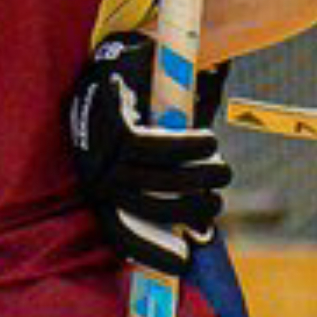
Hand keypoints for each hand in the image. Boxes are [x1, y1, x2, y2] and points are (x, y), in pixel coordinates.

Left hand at [66, 33, 232, 275]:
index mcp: (98, 189)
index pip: (117, 232)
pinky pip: (155, 145)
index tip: (185, 264)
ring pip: (155, 176)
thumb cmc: (143, 112)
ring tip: (222, 169)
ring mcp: (100, 147)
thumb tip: (201, 237)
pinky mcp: (113, 119)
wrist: (127, 52)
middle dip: (190, 210)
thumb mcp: (150, 158)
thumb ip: (171, 190)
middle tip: (219, 200)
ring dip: (197, 177)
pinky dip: (187, 147)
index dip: (149, 253)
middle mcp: (94, 173)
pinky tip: (208, 142)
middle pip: (146, 207)